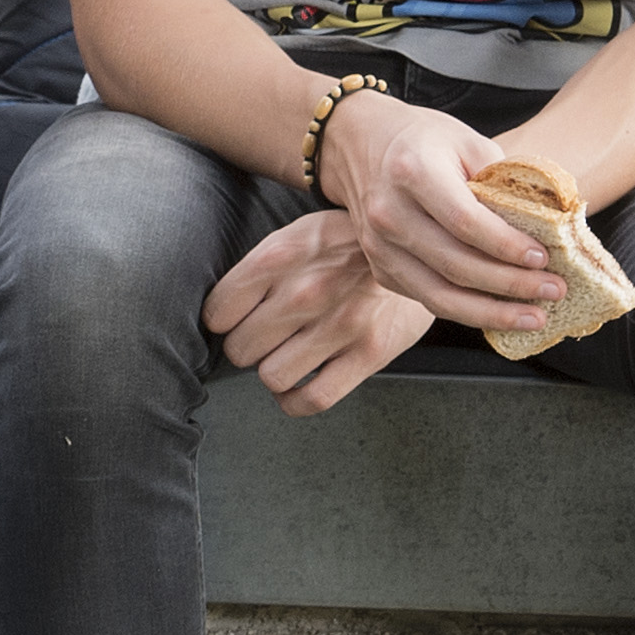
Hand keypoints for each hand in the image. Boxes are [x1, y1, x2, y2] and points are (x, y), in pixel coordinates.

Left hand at [203, 210, 440, 414]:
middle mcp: (306, 291)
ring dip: (274, 371)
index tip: (235, 320)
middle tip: (265, 337)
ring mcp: (340, 324)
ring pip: (272, 377)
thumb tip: (221, 311)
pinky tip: (298, 385)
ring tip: (285, 356)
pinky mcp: (369, 353)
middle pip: (241, 349)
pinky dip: (296, 400)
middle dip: (248, 346)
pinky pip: (313, 399)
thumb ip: (259, 269)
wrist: (415, 245)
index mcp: (280, 256)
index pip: (218, 312)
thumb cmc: (347, 243)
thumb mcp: (298, 234)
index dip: (223, 320)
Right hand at [311, 82, 571, 334]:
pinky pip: (428, 299)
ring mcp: (378, 246)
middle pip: (456, 264)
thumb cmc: (424, 140)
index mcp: (413, 171)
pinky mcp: (380, 268)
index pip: (465, 221)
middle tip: (555, 290)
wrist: (361, 143)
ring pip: (440, 295)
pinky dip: (468, 311)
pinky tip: (500, 312)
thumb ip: (502, 181)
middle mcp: (389, 213)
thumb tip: (546, 225)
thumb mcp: (467, 141)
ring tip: (535, 317)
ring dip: (492, 312)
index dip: (507, 245)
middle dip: (511, 284)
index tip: (544, 258)